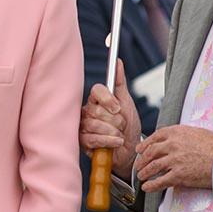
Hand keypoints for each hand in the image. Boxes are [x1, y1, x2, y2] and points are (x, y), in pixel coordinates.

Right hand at [81, 59, 140, 178]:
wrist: (130, 149)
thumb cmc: (128, 126)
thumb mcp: (127, 102)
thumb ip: (120, 82)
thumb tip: (118, 62)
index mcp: (96, 100)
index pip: (96, 90)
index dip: (108, 99)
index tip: (118, 108)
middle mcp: (87, 111)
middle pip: (97, 110)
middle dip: (115, 121)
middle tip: (121, 125)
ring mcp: (83, 126)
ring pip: (94, 125)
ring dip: (113, 132)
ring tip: (119, 135)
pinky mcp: (82, 142)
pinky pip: (93, 138)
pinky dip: (108, 141)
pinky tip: (115, 143)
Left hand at [134, 125, 212, 192]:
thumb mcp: (197, 132)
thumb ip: (183, 136)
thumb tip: (176, 140)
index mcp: (177, 132)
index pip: (155, 137)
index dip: (145, 144)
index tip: (140, 149)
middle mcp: (173, 145)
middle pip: (151, 152)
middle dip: (142, 160)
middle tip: (139, 164)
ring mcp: (174, 160)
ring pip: (152, 166)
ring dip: (144, 172)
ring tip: (141, 176)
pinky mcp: (178, 175)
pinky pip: (160, 181)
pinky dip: (151, 185)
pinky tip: (147, 187)